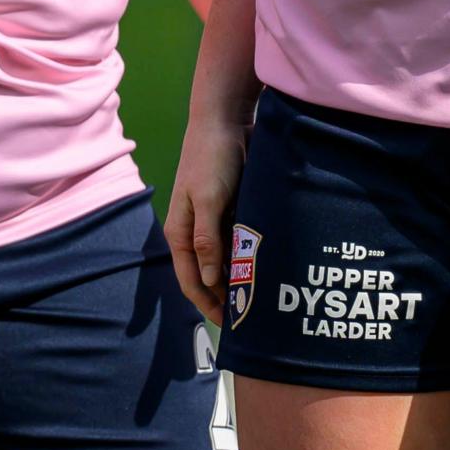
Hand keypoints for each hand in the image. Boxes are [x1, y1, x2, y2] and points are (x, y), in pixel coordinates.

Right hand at [166, 104, 245, 327]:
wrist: (224, 122)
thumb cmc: (211, 160)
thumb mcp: (209, 200)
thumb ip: (208, 240)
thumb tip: (211, 280)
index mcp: (181, 233)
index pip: (192, 280)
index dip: (209, 305)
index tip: (233, 327)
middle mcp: (194, 232)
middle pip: (208, 276)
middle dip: (225, 298)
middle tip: (254, 320)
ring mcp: (212, 223)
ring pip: (226, 262)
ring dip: (240, 279)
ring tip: (265, 300)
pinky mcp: (229, 212)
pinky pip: (239, 244)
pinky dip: (250, 259)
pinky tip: (268, 269)